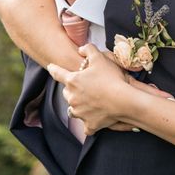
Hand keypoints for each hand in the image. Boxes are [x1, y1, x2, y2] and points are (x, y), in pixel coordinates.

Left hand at [48, 44, 174, 134]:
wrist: (124, 100)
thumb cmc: (112, 78)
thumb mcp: (100, 58)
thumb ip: (88, 49)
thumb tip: (81, 49)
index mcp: (73, 81)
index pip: (58, 73)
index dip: (54, 69)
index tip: (50, 67)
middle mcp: (72, 98)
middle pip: (67, 93)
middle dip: (72, 89)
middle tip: (83, 86)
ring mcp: (80, 113)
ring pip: (73, 110)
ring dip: (78, 106)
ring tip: (87, 102)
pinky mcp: (89, 125)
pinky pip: (86, 126)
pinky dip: (90, 123)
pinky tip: (95, 119)